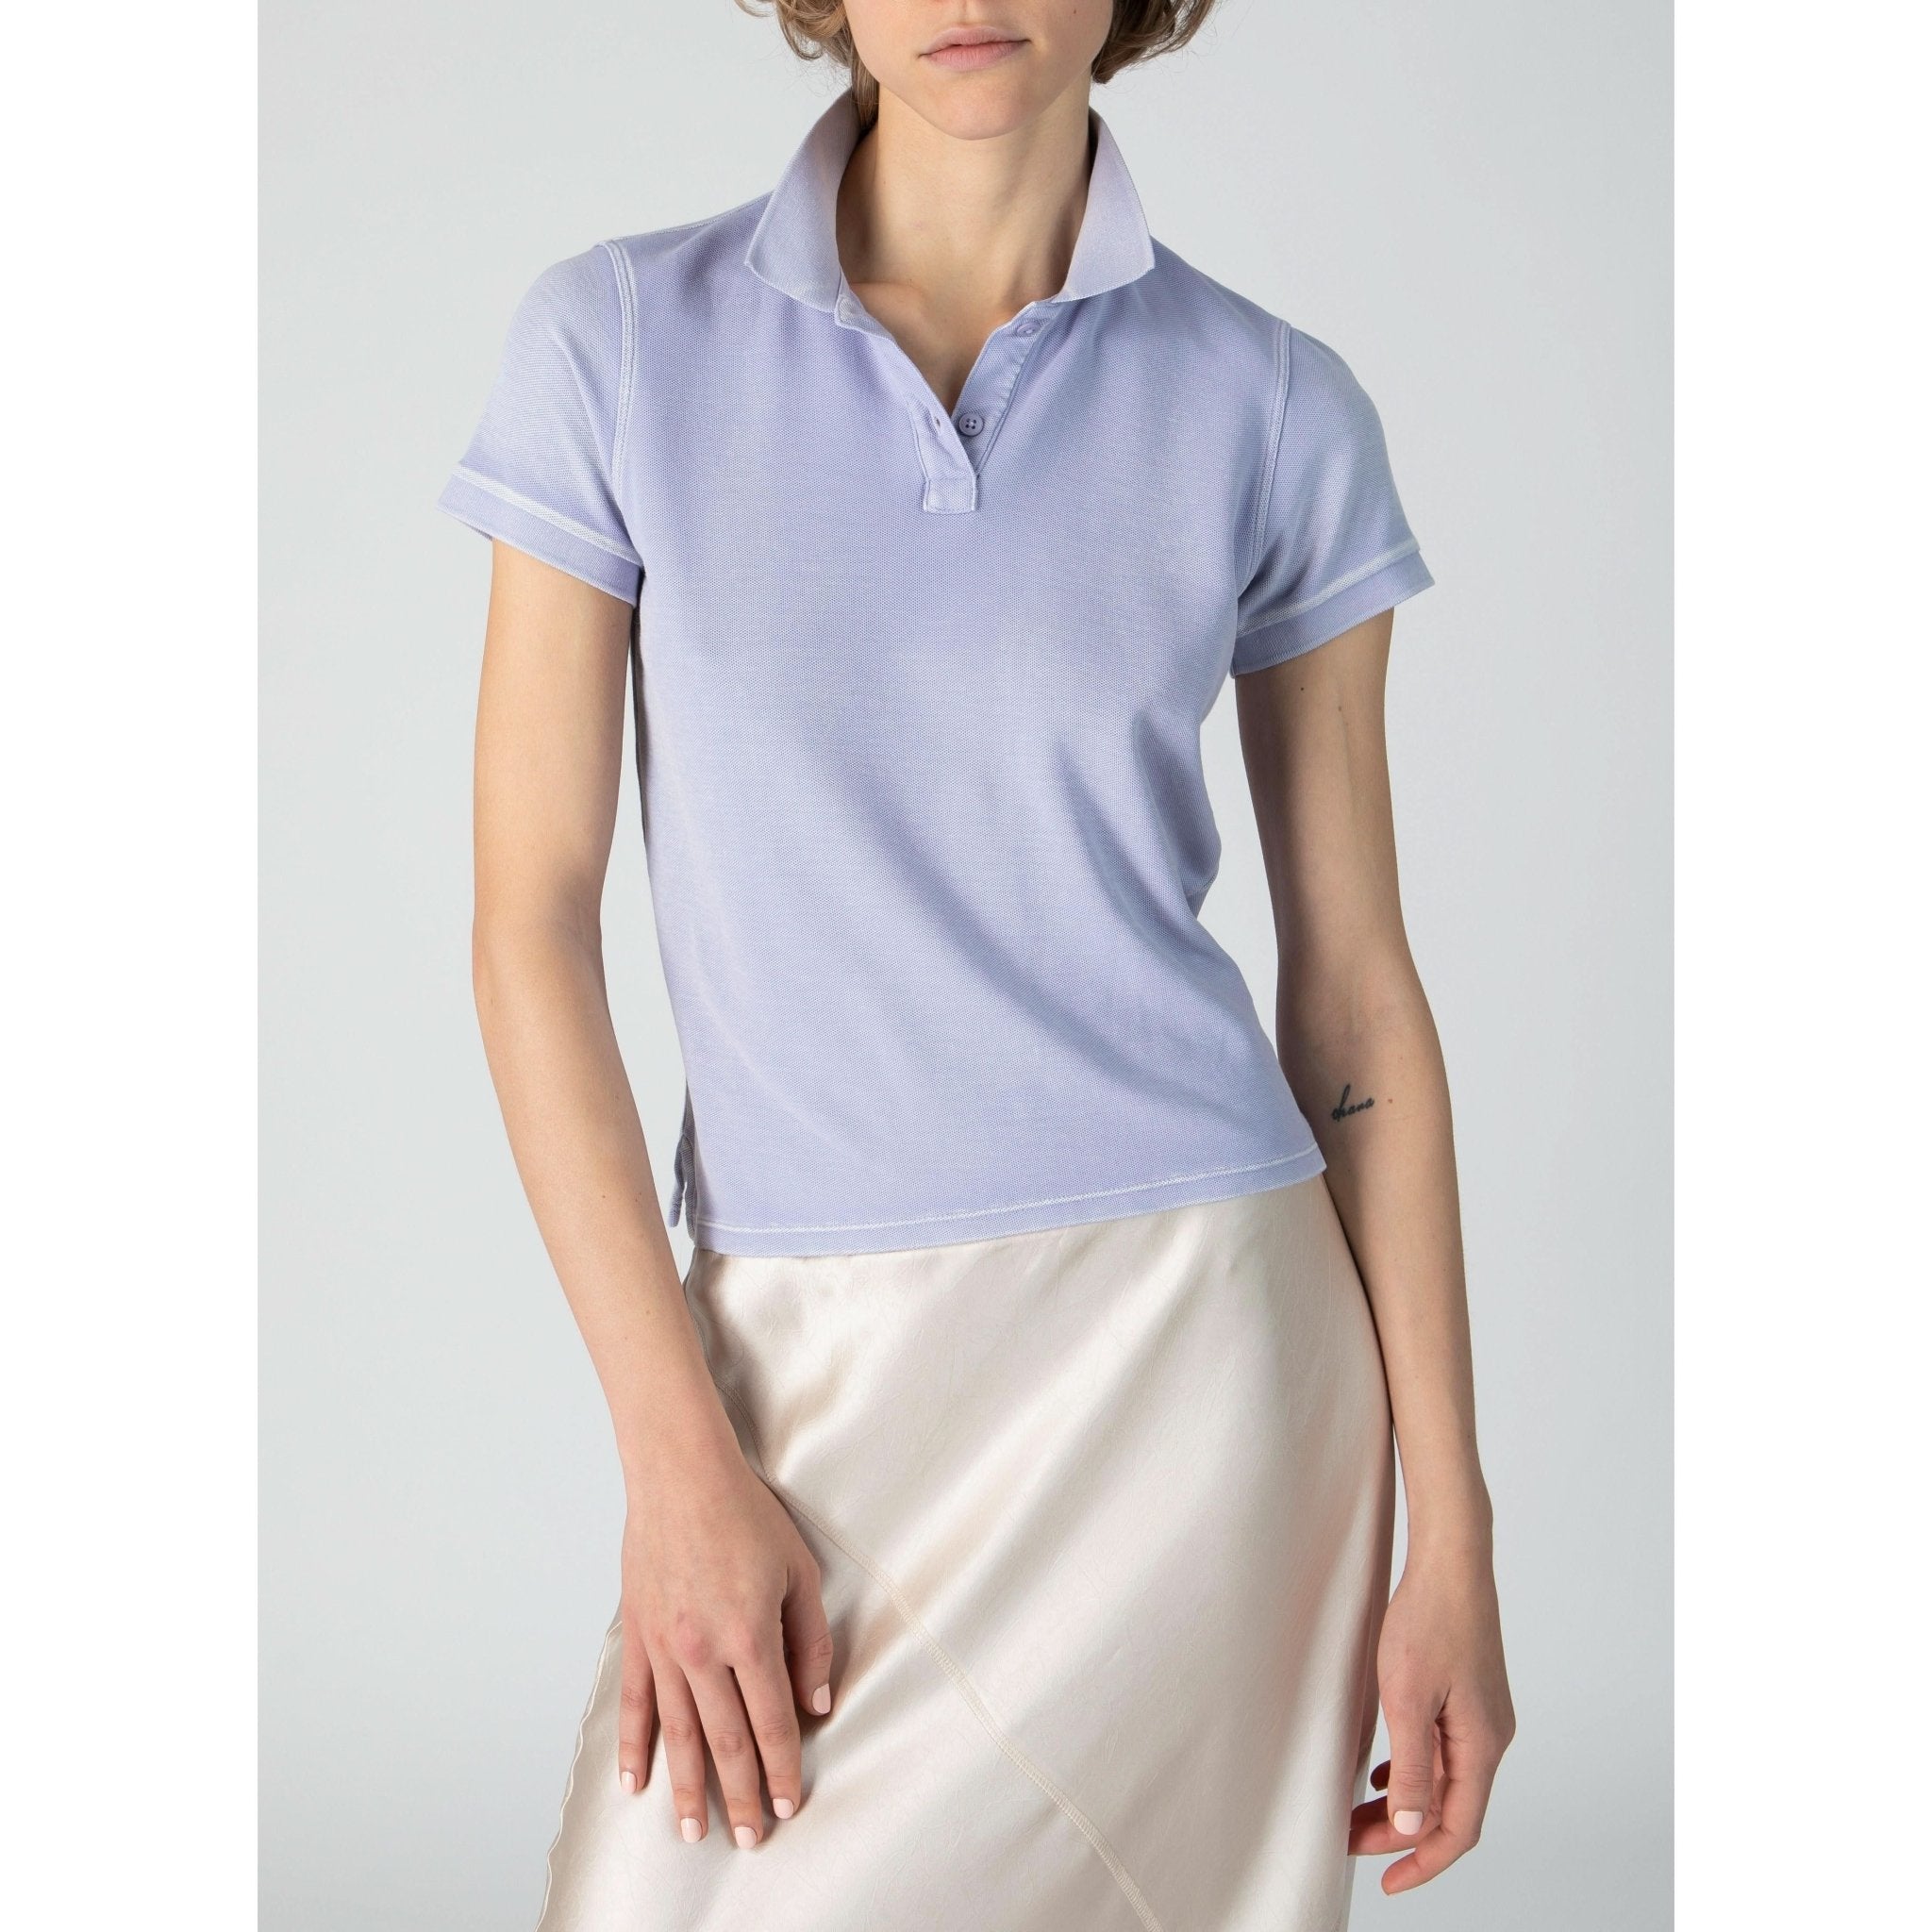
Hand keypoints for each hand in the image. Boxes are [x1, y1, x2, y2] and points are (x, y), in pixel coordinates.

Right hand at [615, 1428, 833, 1846]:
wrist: (681, 1475)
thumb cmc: (745, 1514)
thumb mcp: (799, 1572)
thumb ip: (811, 1642)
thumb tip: (818, 1702)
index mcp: (751, 1635)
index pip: (773, 1721)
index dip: (783, 1769)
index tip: (789, 1804)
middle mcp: (705, 1650)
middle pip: (726, 1740)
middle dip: (741, 1795)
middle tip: (749, 1839)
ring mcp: (665, 1647)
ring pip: (678, 1733)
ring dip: (687, 1787)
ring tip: (693, 1830)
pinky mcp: (638, 1636)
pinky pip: (637, 1703)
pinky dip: (634, 1746)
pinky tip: (636, 1782)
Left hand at [1348, 1536, 1515, 1892]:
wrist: (1452, 1561)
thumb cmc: (1430, 1620)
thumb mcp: (1407, 1698)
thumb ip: (1411, 1768)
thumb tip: (1412, 1829)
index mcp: (1481, 1745)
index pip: (1458, 1828)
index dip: (1424, 1862)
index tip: (1388, 1882)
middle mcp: (1490, 1736)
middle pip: (1450, 1808)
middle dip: (1402, 1835)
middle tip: (1352, 1842)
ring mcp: (1482, 1715)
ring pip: (1444, 1780)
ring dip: (1404, 1803)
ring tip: (1358, 1816)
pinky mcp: (1468, 1695)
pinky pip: (1443, 1751)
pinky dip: (1413, 1771)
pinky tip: (1382, 1774)